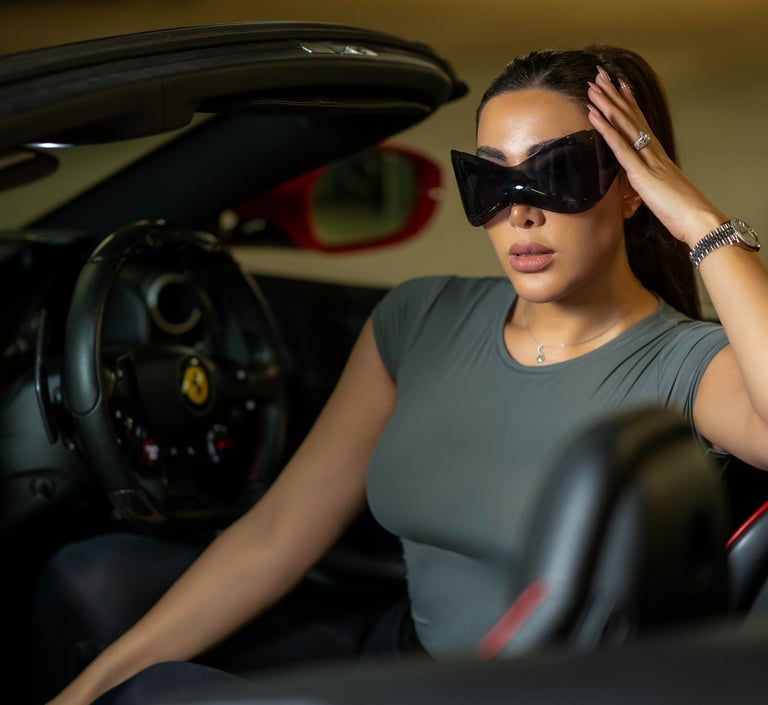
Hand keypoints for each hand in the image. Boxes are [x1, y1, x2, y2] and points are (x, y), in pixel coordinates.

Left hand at [586, 66, 725, 247]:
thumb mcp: (661, 194)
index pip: (640, 123)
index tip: (618, 86)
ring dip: (607, 104)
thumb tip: (640, 187)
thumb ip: (649, 186)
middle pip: (630, 116)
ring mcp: (647, 159)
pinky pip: (619, 146)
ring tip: (592, 86)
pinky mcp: (641, 172)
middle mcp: (653, 151)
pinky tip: (594, 115)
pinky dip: (606, 128)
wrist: (697, 219)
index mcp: (658, 156)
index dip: (628, 104)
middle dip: (614, 95)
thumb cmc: (682, 211)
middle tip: (600, 75)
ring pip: (624, 124)